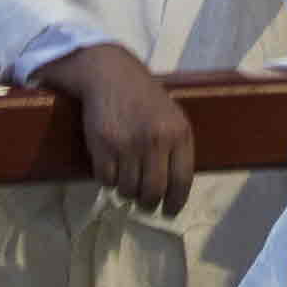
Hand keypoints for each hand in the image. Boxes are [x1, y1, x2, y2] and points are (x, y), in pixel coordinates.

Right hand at [51, 39, 199, 213]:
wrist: (110, 74)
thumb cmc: (144, 97)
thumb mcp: (172, 117)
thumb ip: (177, 148)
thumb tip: (175, 188)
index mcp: (179, 134)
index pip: (182, 181)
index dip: (175, 202)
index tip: (169, 211)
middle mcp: (155, 141)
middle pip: (153, 192)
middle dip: (148, 203)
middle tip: (144, 202)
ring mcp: (128, 144)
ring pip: (129, 190)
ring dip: (126, 191)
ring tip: (126, 180)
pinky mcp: (103, 145)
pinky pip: (107, 180)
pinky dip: (108, 180)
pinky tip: (110, 167)